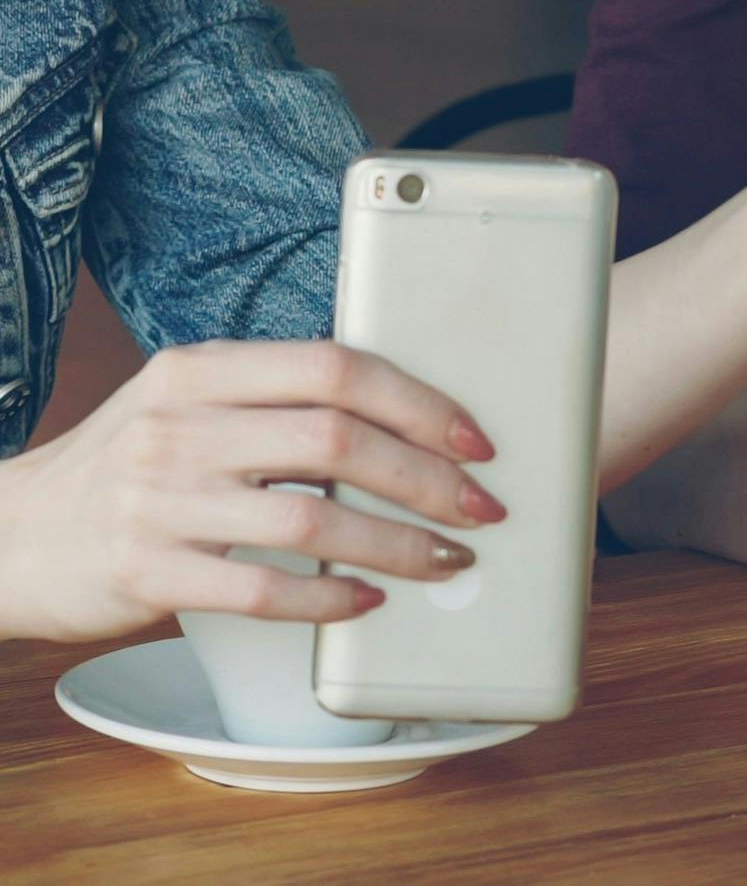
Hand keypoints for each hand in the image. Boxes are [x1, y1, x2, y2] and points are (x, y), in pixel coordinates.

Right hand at [0, 338, 507, 643]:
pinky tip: (366, 601)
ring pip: (310, 521)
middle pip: (335, 441)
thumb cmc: (130, 464)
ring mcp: (157, 499)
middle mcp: (180, 424)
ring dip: (394, 544)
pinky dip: (327, 598)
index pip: (336, 367)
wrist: (12, 536)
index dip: (418, 402)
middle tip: (479, 507)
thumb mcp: (190, 401)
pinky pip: (259, 589)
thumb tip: (406, 416)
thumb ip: (276, 396)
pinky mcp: (143, 573)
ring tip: (443, 560)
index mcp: (203, 368)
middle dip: (425, 477)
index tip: (475, 438)